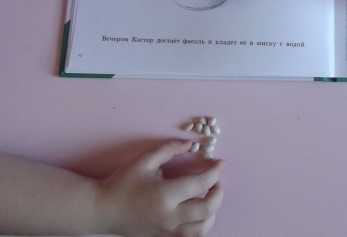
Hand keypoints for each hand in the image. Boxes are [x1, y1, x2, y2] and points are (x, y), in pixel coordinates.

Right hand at [94, 140, 223, 236]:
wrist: (102, 209)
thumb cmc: (122, 182)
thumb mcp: (145, 160)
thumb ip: (170, 149)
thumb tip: (191, 144)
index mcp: (165, 195)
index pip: (201, 184)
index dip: (215, 172)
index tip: (219, 163)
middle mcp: (168, 217)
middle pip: (207, 209)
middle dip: (218, 193)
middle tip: (217, 182)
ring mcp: (166, 231)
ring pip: (202, 229)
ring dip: (212, 213)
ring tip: (209, 198)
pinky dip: (200, 226)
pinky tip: (198, 213)